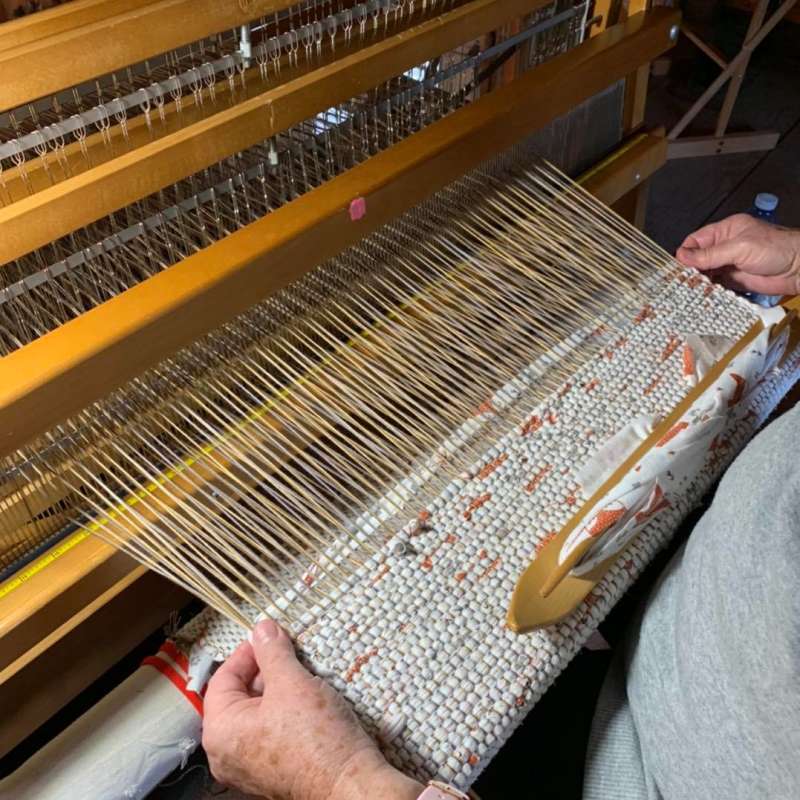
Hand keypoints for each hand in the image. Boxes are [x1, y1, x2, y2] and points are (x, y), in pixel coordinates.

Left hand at [203, 619, 422, 799]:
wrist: (348, 783)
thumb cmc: (317, 741)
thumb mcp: (292, 682)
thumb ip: (272, 652)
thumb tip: (262, 629)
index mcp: (220, 732)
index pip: (223, 678)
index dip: (247, 652)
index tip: (268, 637)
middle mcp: (227, 754)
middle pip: (239, 696)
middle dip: (264, 670)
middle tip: (288, 652)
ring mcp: (248, 766)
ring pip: (256, 713)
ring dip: (276, 689)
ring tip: (300, 675)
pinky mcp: (271, 772)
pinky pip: (269, 732)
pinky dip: (283, 712)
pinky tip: (306, 701)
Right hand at [676, 214, 799, 295]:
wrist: (799, 269)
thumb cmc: (775, 249)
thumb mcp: (739, 247)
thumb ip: (710, 254)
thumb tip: (682, 256)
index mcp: (725, 231)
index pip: (696, 240)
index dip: (685, 252)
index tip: (678, 266)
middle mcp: (724, 247)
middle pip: (697, 258)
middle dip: (689, 269)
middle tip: (680, 282)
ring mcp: (729, 265)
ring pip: (704, 273)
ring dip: (697, 282)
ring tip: (688, 291)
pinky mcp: (733, 281)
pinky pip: (715, 286)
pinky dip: (707, 291)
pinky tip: (701, 296)